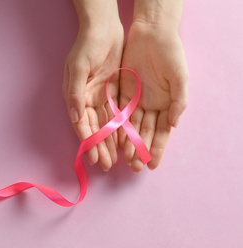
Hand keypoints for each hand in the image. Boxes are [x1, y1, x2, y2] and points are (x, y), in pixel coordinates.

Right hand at [63, 0, 123, 170]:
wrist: (104, 27)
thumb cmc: (86, 46)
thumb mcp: (78, 68)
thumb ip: (75, 93)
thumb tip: (76, 118)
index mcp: (76, 96)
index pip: (82, 124)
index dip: (87, 141)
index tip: (93, 158)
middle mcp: (87, 99)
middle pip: (95, 128)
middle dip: (100, 147)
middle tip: (106, 165)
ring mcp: (101, 95)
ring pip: (107, 123)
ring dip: (110, 141)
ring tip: (116, 159)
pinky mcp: (114, 90)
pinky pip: (118, 112)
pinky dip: (121, 126)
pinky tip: (125, 139)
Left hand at [119, 21, 187, 171]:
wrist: (151, 35)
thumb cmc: (171, 54)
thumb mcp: (180, 77)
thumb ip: (179, 101)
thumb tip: (174, 124)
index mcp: (167, 105)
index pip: (162, 132)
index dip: (157, 149)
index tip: (152, 165)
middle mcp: (151, 106)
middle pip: (145, 133)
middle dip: (140, 150)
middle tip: (134, 167)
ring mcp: (136, 101)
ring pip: (131, 127)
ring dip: (128, 143)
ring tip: (124, 159)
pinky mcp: (122, 93)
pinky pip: (119, 113)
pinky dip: (117, 127)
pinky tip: (114, 140)